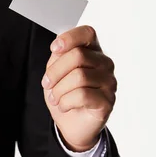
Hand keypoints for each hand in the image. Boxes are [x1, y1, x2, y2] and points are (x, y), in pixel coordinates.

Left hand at [41, 25, 116, 151]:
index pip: (87, 33)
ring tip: (55, 98)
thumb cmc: (65, 94)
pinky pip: (82, 95)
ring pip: (79, 77)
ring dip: (59, 90)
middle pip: (78, 56)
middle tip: (47, 84)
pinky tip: (64, 106)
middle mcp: (104, 63)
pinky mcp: (108, 101)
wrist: (70, 123)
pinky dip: (66, 102)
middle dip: (55, 72)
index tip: (54, 48)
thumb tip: (59, 47)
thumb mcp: (56, 71)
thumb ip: (59, 57)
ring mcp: (109, 82)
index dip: (70, 38)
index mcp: (92, 51)